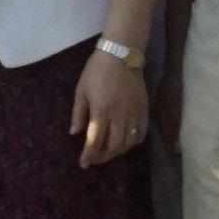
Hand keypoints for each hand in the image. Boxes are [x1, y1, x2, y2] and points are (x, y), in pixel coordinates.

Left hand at [72, 48, 150, 169]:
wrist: (121, 55)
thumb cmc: (97, 71)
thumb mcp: (81, 90)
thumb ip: (78, 114)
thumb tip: (74, 133)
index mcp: (101, 112)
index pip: (94, 142)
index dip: (88, 156)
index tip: (84, 164)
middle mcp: (118, 117)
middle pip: (113, 147)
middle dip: (102, 157)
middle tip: (95, 157)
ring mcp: (133, 115)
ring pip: (127, 143)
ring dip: (117, 152)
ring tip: (108, 151)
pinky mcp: (144, 111)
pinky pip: (141, 134)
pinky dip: (133, 142)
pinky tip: (126, 142)